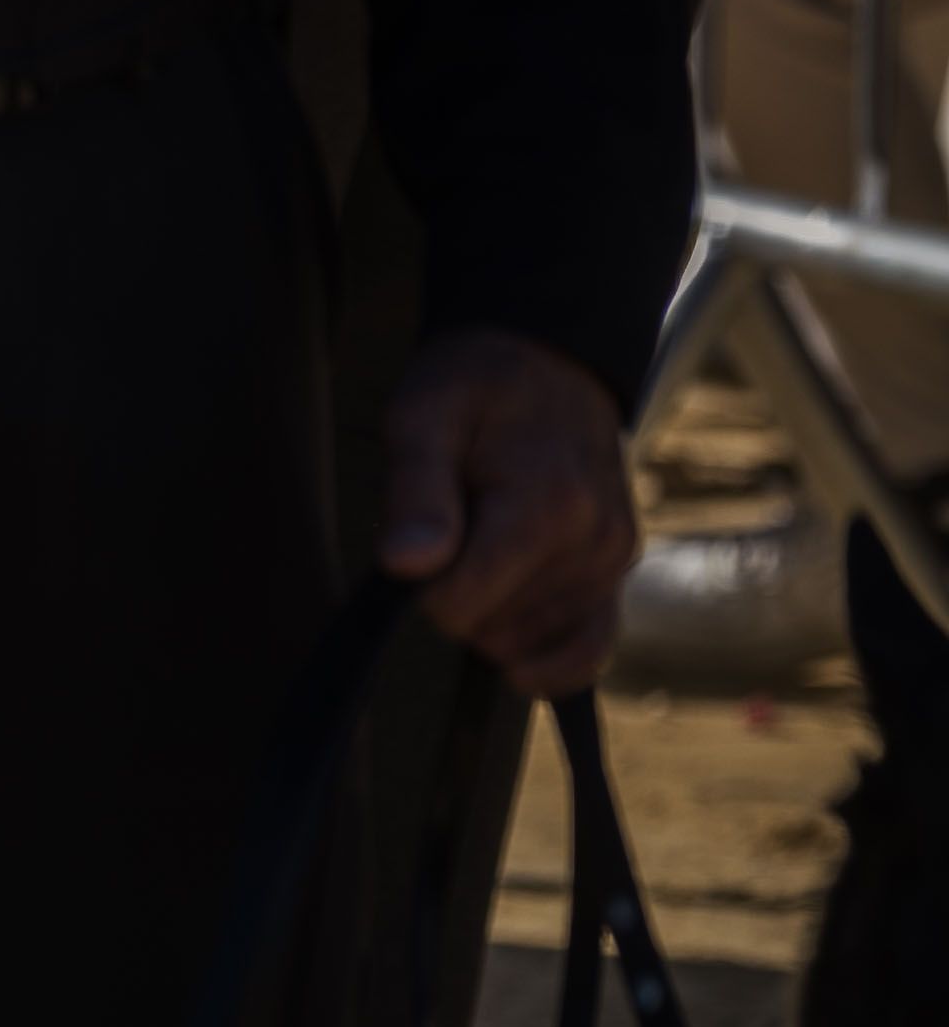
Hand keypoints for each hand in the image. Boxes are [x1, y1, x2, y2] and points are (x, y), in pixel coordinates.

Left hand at [380, 326, 638, 697]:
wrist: (546, 363)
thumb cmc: (473, 389)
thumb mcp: (423, 419)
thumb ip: (416, 494)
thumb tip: (409, 567)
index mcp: (547, 507)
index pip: (457, 606)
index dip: (420, 585)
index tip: (421, 538)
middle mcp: (594, 541)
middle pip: (489, 630)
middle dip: (454, 596)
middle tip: (456, 528)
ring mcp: (613, 560)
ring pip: (524, 643)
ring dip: (490, 613)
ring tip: (489, 539)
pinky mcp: (617, 572)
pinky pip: (589, 650)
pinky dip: (550, 663)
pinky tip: (518, 663)